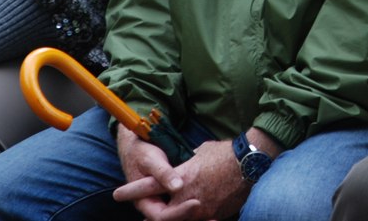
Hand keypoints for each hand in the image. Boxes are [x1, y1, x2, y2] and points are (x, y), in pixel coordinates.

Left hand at [114, 130, 252, 220]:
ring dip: (171, 217)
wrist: (250, 162)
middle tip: (143, 214)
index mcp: (181, 177)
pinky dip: (190, 218)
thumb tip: (184, 167)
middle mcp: (187, 196)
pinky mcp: (214, 214)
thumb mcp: (200, 152)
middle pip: (160, 215)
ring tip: (164, 214)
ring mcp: (201, 208)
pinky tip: (189, 214)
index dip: (131, 191)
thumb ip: (187, 164)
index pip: (149, 186)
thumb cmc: (224, 153)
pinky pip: (197, 220)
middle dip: (150, 213)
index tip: (117, 194)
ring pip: (178, 220)